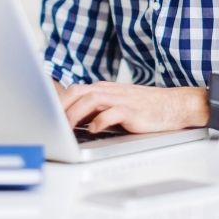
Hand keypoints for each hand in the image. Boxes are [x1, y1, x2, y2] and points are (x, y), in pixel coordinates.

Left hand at [57, 82, 207, 133]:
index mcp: (103, 89)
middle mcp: (109, 91)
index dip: (58, 102)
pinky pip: (112, 113)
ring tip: (66, 128)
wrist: (172, 105)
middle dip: (62, 107)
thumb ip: (95, 110)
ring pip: (91, 100)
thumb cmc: (143, 108)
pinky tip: (93, 129)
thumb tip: (71, 122)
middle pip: (78, 92)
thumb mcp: (115, 105)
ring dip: (75, 114)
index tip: (45, 115)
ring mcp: (121, 99)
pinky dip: (100, 120)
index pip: (74, 90)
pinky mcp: (132, 110)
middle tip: (51, 123)